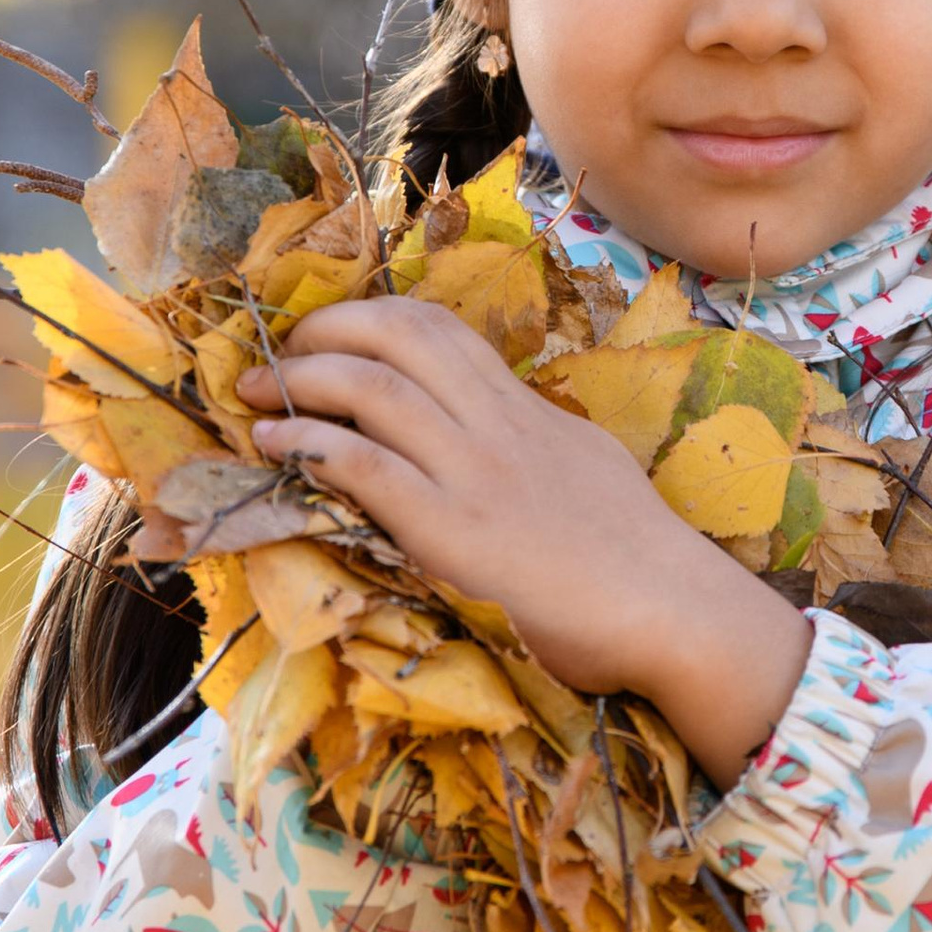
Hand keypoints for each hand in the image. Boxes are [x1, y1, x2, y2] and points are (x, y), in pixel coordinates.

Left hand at [239, 297, 812, 787]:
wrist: (673, 613)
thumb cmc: (639, 558)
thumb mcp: (589, 467)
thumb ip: (538, 440)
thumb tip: (500, 429)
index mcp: (527, 410)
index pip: (442, 329)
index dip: (371, 317)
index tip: (330, 336)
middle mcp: (498, 426)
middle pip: (399, 335)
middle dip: (325, 330)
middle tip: (280, 355)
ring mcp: (474, 474)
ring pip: (372, 387)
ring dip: (301, 380)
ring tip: (258, 394)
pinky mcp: (451, 531)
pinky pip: (365, 464)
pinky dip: (310, 444)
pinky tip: (277, 449)